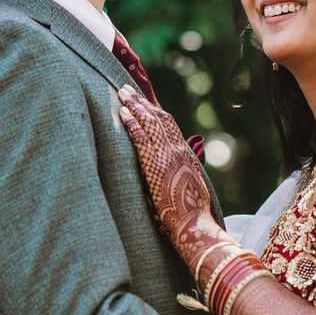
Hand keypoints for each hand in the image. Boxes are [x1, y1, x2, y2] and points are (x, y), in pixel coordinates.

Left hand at [117, 85, 215, 247]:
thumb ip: (180, 174)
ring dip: (135, 106)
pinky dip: (131, 123)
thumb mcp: (189, 188)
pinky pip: (141, 137)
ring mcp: (167, 155)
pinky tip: (122, 113)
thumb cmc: (191, 215)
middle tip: (128, 90)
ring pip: (149, 122)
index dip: (155, 111)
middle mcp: (178, 150)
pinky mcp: (156, 164)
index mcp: (185, 155)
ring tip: (122, 94)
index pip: (169, 126)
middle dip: (142, 102)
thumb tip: (173, 171)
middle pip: (159, 118)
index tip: (144, 102)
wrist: (193, 224)